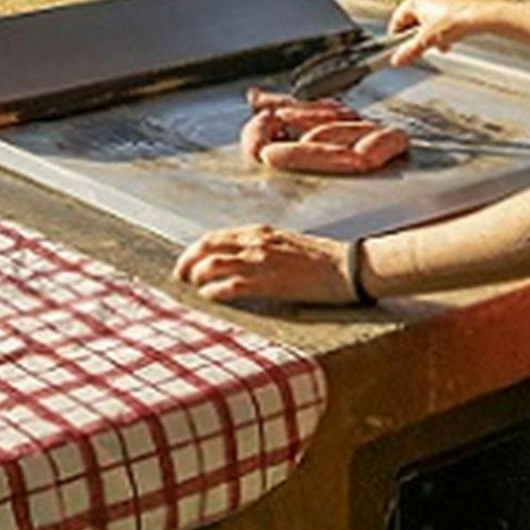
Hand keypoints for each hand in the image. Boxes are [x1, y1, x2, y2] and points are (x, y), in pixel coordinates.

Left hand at [175, 225, 355, 304]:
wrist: (350, 267)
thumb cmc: (324, 259)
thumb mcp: (287, 244)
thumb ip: (263, 248)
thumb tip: (243, 260)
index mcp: (260, 232)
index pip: (215, 237)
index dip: (195, 249)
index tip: (187, 262)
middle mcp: (256, 243)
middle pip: (207, 247)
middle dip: (188, 261)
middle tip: (180, 276)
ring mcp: (262, 261)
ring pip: (213, 264)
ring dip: (197, 276)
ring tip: (192, 287)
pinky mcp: (270, 282)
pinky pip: (231, 285)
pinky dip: (215, 291)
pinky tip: (210, 297)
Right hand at [387, 0, 493, 65]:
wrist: (481, 16)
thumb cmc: (454, 23)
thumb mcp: (427, 41)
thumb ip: (410, 52)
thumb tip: (397, 61)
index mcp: (413, 1)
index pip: (397, 22)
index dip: (398, 39)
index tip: (401, 51)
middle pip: (413, 21)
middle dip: (419, 37)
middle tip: (426, 48)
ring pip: (429, 19)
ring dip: (432, 34)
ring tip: (442, 45)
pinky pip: (442, 15)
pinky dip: (444, 27)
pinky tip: (452, 36)